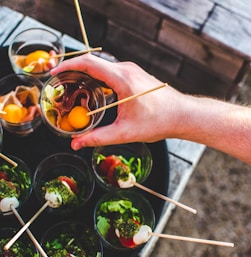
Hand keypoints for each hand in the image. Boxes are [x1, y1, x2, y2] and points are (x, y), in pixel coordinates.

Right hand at [51, 54, 182, 149]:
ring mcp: (131, 70)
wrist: (181, 115)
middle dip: (74, 73)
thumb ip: (98, 137)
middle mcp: (126, 69)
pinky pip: (110, 71)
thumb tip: (76, 143)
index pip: (89, 63)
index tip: (55, 73)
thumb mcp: (125, 132)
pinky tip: (94, 92)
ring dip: (86, 76)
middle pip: (93, 63)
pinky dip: (97, 79)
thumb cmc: (158, 121)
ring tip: (74, 91)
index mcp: (122, 79)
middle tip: (61, 87)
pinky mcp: (134, 74)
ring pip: (101, 67)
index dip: (68, 66)